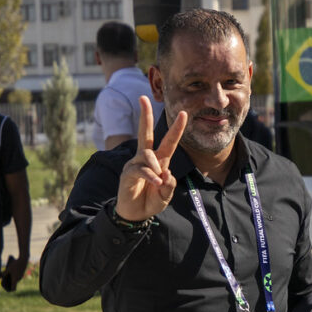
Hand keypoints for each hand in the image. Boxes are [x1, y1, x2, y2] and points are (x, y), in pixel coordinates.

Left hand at [0, 255, 28, 291]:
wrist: (23, 259)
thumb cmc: (15, 264)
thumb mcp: (8, 269)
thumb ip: (3, 274)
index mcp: (15, 279)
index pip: (13, 288)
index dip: (9, 290)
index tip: (5, 288)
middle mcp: (18, 279)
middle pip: (12, 284)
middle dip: (7, 284)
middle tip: (3, 281)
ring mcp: (20, 276)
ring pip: (14, 280)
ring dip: (10, 279)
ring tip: (5, 277)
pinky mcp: (21, 273)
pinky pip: (16, 277)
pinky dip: (13, 276)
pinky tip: (9, 272)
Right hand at [115, 96, 186, 220]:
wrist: (136, 215)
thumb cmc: (151, 201)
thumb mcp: (166, 194)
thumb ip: (169, 185)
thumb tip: (166, 172)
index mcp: (159, 160)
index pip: (169, 142)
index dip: (176, 128)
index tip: (183, 113)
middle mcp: (146, 158)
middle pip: (146, 133)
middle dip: (145, 115)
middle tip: (143, 97)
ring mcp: (136, 164)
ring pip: (148, 155)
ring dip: (156, 167)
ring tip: (159, 182)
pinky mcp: (128, 173)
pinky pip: (141, 169)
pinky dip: (150, 176)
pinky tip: (155, 182)